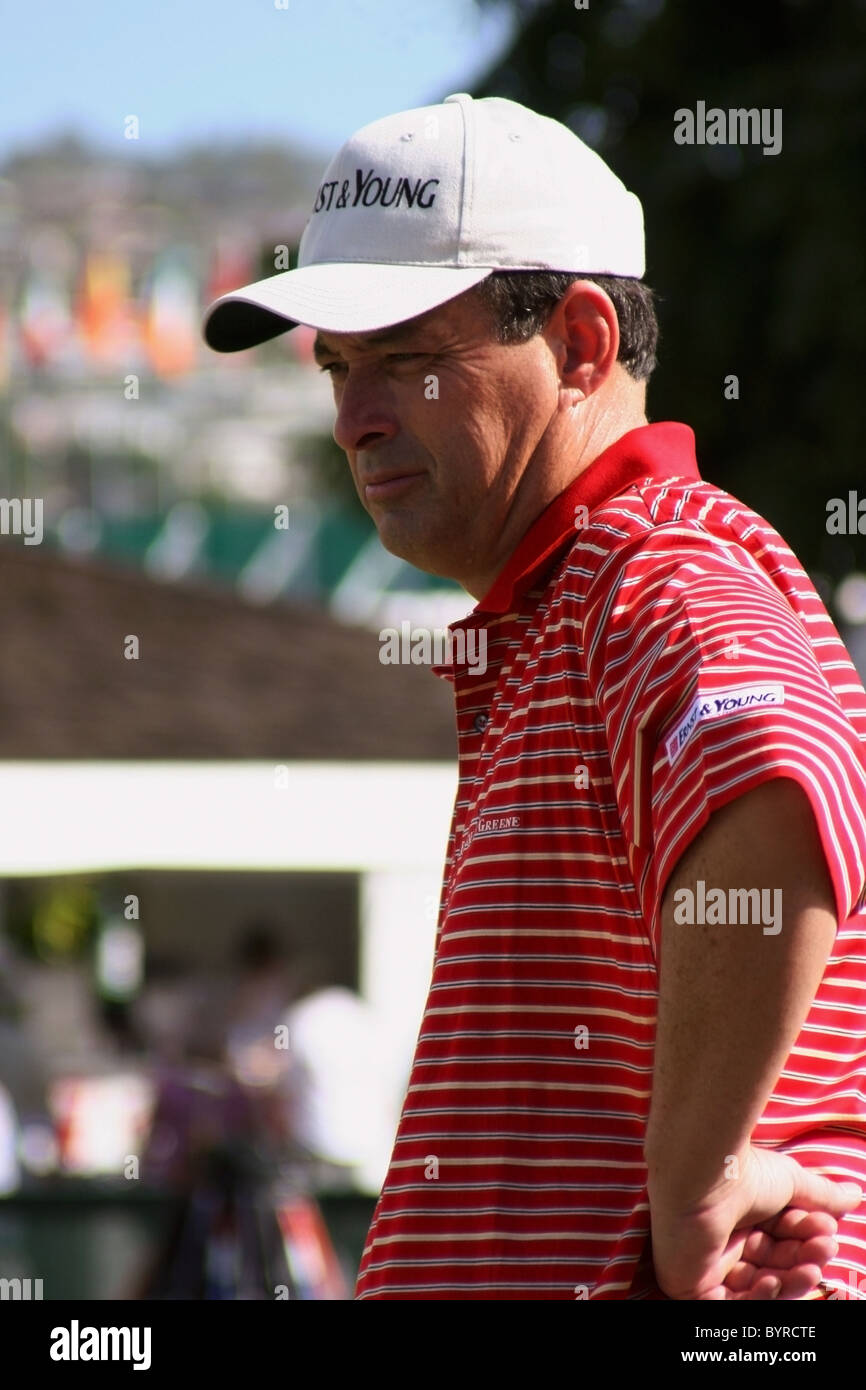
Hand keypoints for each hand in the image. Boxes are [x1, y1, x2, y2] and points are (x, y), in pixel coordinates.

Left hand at [648, 1145, 861, 1299]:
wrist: (702, 1175)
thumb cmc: (743, 1172)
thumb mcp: (791, 1183)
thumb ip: (820, 1196)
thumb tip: (854, 1196)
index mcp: (742, 1215)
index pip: (781, 1240)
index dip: (807, 1239)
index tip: (829, 1231)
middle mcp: (724, 1238)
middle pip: (773, 1265)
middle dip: (803, 1261)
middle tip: (824, 1250)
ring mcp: (707, 1263)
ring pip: (757, 1288)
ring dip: (788, 1281)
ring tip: (807, 1267)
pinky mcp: (690, 1284)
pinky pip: (730, 1304)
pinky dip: (757, 1297)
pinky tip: (772, 1280)